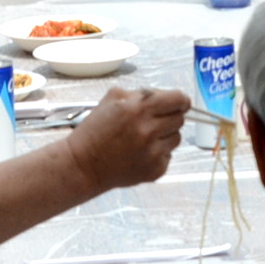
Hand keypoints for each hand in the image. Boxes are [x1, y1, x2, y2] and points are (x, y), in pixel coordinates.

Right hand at [66, 86, 191, 191]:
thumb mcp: (112, 99)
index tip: (180, 103)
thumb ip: (140, 93)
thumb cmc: (95, 131)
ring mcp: (153, 152)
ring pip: (177, 138)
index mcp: (139, 108)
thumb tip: (163, 95)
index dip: (181, 100)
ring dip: (165, 136)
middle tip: (154, 122)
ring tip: (144, 139)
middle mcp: (149, 130)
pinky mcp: (155, 169)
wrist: (83, 164)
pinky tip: (139, 154)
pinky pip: (168, 156)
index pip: (178, 99)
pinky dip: (158, 153)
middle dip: (170, 117)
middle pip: (180, 119)